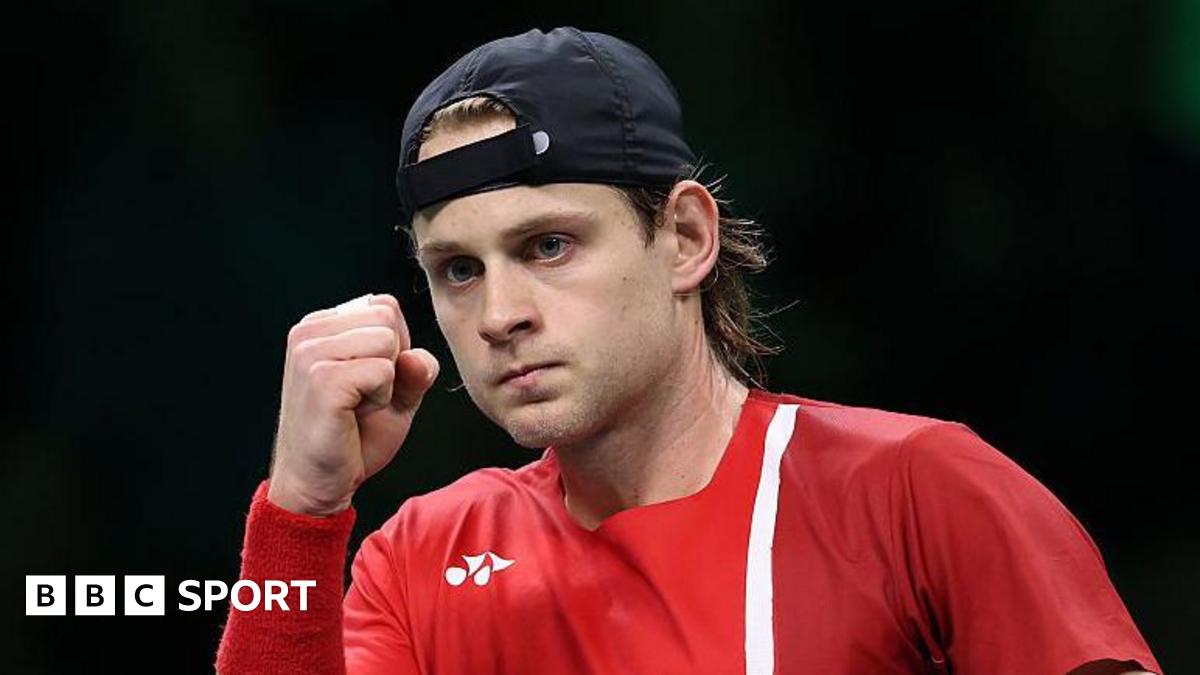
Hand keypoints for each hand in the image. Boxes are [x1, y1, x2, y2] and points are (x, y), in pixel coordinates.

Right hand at [267, 293, 438, 515]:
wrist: (319, 481)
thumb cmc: (352, 436)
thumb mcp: (396, 394)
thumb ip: (416, 368)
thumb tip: (416, 358)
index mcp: (320, 326)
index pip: (385, 306)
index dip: (395, 346)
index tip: (368, 379)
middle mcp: (309, 332)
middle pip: (388, 318)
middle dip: (392, 361)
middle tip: (362, 395)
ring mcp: (311, 353)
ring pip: (388, 340)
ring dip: (387, 381)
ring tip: (357, 404)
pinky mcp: (321, 378)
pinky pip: (383, 370)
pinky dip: (381, 397)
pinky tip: (354, 414)